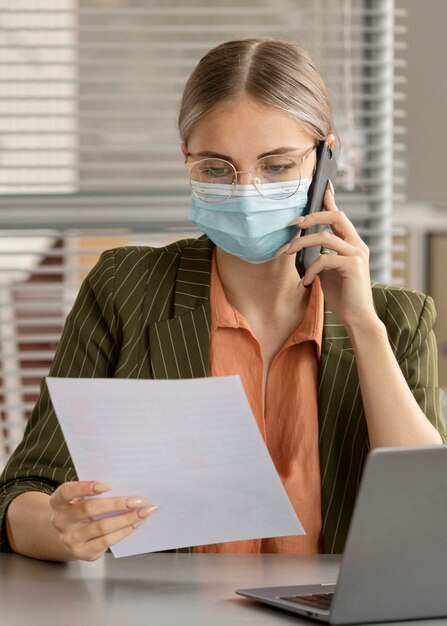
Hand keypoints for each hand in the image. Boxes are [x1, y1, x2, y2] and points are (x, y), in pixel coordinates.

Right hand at [49, 480, 157, 560]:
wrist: (66, 535)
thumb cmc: (79, 509)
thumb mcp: (79, 498)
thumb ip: (93, 491)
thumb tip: (125, 484)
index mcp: (59, 502)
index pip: (67, 491)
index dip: (85, 487)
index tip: (108, 485)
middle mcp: (60, 521)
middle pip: (89, 510)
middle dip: (117, 504)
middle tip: (138, 500)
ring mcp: (70, 539)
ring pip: (101, 527)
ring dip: (126, 519)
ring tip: (143, 512)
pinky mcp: (81, 552)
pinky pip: (106, 541)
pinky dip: (123, 531)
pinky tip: (135, 524)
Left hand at [285, 188, 376, 329]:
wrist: (358, 319)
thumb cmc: (343, 297)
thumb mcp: (329, 273)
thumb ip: (323, 256)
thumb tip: (305, 246)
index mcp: (353, 244)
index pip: (340, 216)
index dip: (330, 200)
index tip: (321, 186)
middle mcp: (358, 245)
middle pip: (336, 216)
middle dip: (311, 216)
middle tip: (293, 224)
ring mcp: (357, 255)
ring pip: (324, 237)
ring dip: (301, 244)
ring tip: (287, 253)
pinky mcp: (353, 266)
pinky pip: (323, 260)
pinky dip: (310, 270)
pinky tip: (306, 282)